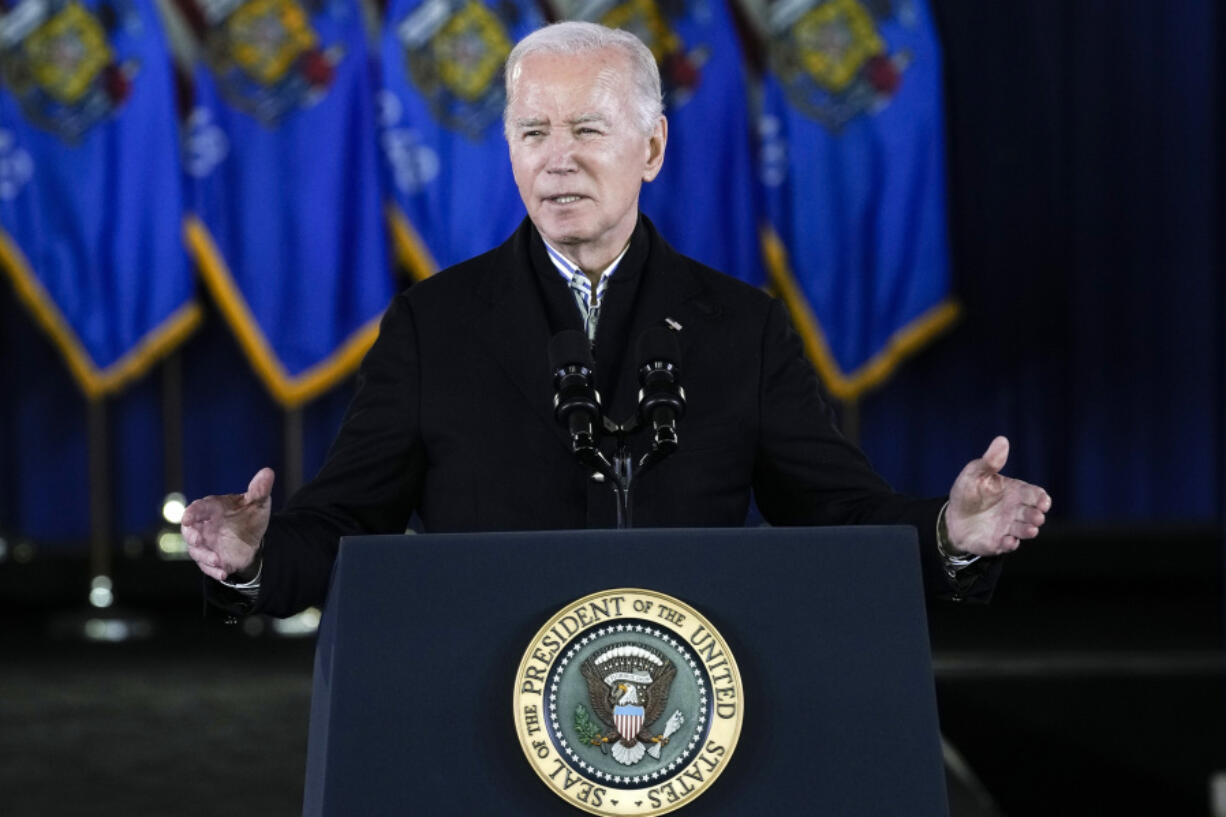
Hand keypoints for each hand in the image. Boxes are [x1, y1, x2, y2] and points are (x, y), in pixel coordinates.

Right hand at [181, 468, 274, 581]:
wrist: (253, 536)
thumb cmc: (249, 514)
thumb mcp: (257, 502)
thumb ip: (259, 489)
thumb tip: (268, 472)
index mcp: (211, 508)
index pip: (197, 508)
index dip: (191, 512)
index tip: (188, 517)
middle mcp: (204, 526)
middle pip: (190, 532)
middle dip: (192, 536)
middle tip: (198, 539)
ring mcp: (206, 544)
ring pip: (197, 551)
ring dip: (205, 556)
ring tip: (218, 561)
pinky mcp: (211, 559)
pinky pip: (208, 567)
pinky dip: (214, 571)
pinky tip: (224, 573)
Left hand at [945, 437, 1050, 556]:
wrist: (952, 517)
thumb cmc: (968, 491)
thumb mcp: (976, 472)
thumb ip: (991, 461)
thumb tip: (1002, 440)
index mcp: (1016, 492)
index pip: (1036, 495)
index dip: (1041, 499)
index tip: (1042, 501)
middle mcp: (1017, 511)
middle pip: (1034, 514)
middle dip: (1037, 516)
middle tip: (1036, 516)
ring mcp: (1010, 527)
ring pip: (1026, 530)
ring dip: (1029, 531)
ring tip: (1029, 530)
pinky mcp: (999, 542)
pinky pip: (1008, 545)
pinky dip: (1010, 544)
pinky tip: (1008, 541)